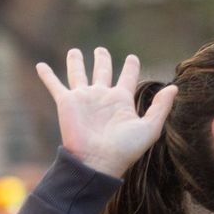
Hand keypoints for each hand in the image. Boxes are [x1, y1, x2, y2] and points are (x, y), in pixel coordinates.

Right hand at [35, 48, 176, 177]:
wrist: (97, 162)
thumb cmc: (124, 149)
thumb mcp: (149, 128)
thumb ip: (160, 107)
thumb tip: (174, 88)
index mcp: (121, 101)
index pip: (127, 78)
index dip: (130, 67)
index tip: (132, 58)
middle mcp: (102, 97)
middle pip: (102, 71)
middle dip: (102, 59)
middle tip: (101, 50)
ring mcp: (83, 98)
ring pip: (79, 73)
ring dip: (76, 62)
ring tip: (75, 51)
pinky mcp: (67, 102)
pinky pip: (55, 85)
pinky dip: (47, 75)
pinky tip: (40, 65)